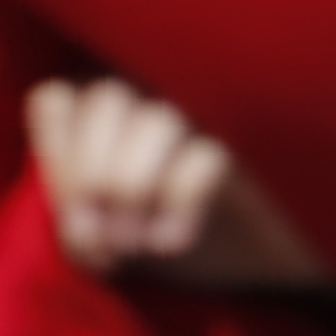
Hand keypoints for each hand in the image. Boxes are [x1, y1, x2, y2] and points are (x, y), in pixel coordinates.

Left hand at [25, 77, 331, 290]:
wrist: (279, 257)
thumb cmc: (191, 230)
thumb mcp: (122, 233)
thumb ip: (84, 222)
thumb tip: (82, 231)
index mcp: (121, 94)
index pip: (56, 99)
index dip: (57, 161)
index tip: (76, 225)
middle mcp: (167, 78)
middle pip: (101, 100)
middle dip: (91, 180)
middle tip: (108, 244)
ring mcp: (218, 98)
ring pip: (152, 117)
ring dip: (130, 188)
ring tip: (138, 245)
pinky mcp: (261, 133)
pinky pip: (204, 152)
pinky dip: (178, 200)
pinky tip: (174, 239)